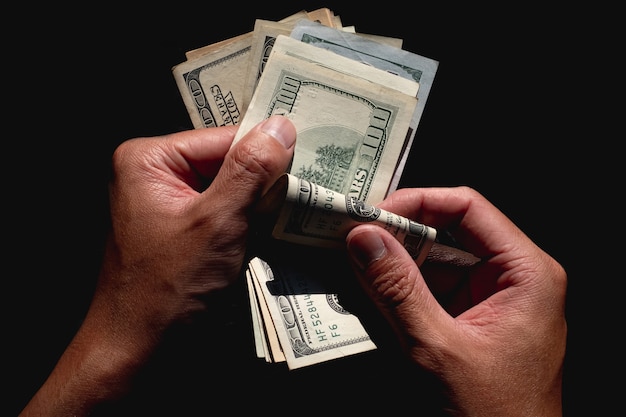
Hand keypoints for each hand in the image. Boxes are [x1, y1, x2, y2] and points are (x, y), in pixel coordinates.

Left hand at [20, 115, 295, 416]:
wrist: (136, 355)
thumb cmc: (166, 290)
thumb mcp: (216, 222)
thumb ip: (250, 171)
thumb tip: (281, 126)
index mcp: (149, 160)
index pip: (224, 139)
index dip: (268, 150)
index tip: (314, 160)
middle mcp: (156, 176)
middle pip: (228, 163)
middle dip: (267, 180)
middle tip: (313, 188)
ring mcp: (170, 207)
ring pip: (232, 191)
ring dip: (264, 204)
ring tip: (302, 212)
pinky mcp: (185, 234)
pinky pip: (226, 216)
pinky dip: (252, 224)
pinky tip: (281, 231)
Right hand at [345, 186, 566, 416]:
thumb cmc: (496, 415)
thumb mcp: (439, 349)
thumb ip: (398, 291)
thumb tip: (365, 239)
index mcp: (526, 273)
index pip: (468, 209)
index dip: (418, 203)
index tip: (374, 214)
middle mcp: (512, 279)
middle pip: (450, 233)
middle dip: (400, 236)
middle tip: (355, 238)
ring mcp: (491, 300)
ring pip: (436, 263)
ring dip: (395, 266)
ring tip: (355, 267)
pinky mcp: (472, 321)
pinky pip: (432, 292)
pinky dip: (400, 293)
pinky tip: (371, 295)